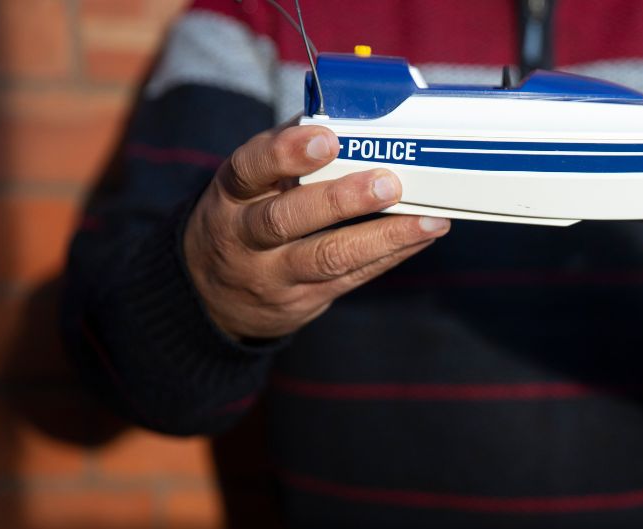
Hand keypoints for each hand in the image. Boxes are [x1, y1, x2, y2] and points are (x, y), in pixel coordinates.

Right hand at [184, 124, 450, 339]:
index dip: (286, 153)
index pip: (250, 170)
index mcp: (232, 194)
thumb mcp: (250, 183)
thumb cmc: (246, 215)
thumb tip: (350, 114)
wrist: (215, 294)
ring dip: (383, 237)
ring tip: (427, 220)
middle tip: (387, 184)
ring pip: (327, 257)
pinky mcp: (304, 300)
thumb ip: (290, 152)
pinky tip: (421, 236)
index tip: (327, 137)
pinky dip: (390, 254)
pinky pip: (352, 277)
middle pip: (286, 219)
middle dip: (341, 201)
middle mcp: (245, 237)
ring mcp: (274, 274)